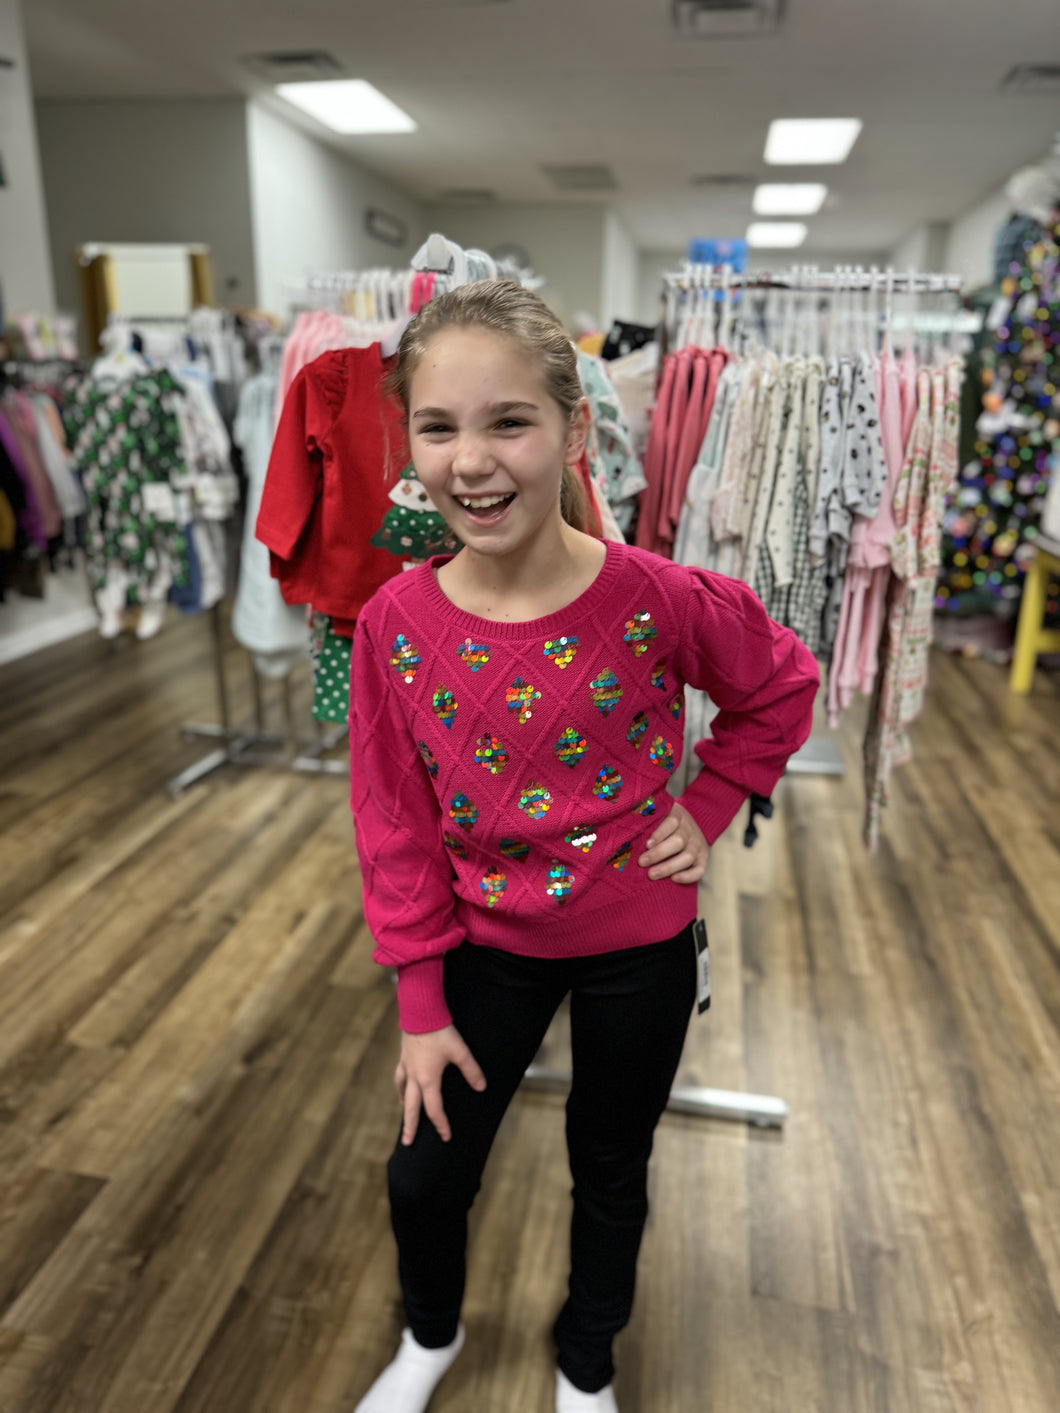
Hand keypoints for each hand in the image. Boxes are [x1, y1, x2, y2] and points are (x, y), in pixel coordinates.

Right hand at [395, 1024, 486, 1145]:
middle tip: (407, 1143)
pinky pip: (399, 1076)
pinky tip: (401, 1085)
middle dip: (411, 1126)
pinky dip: (400, 1086)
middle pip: (411, 1107)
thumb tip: (481, 1087)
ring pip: (402, 1092)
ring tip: (403, 1114)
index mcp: (428, 1080)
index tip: (445, 1137)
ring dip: (404, 1106)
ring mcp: (407, 1066)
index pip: (434, 1109)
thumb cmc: (440, 1031)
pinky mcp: (404, 1055)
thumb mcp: (460, 1051)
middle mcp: (414, 1076)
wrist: (420, 1011)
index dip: (441, 1125)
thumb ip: (471, 1070)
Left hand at [637, 801, 709, 884]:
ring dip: (669, 866)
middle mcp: (690, 830)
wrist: (688, 824)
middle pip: (679, 841)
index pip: (672, 822)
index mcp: (679, 816)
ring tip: (652, 874)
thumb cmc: (662, 822)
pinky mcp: (703, 859)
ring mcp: (698, 845)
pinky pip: (700, 870)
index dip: (660, 833)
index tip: (646, 844)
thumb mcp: (658, 814)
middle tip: (642, 862)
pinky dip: (688, 876)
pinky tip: (674, 879)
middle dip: (659, 853)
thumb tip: (623, 827)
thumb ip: (646, 818)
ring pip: (688, 856)